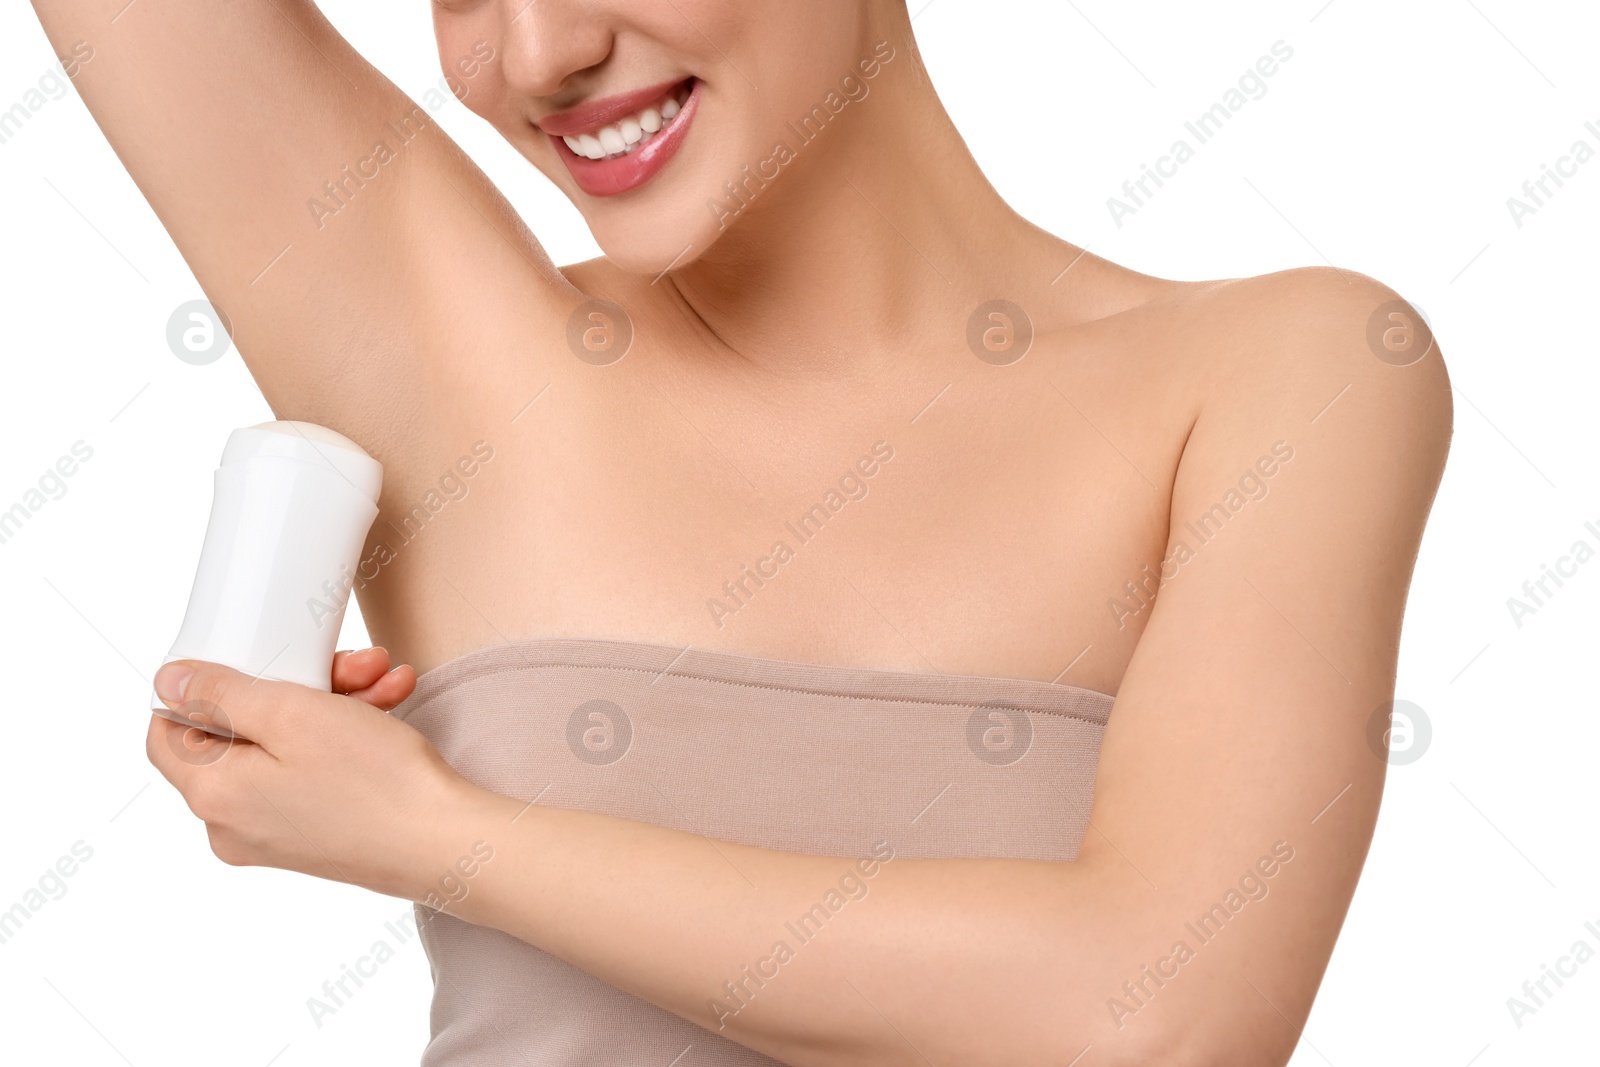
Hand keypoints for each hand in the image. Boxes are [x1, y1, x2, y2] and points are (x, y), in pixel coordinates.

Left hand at [146, 648, 481, 902]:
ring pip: (282, 748)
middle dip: (296, 685)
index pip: (166, 733)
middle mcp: (232, 825)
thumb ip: (221, 695)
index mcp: (214, 795)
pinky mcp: (312, 835)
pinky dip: (344, 738)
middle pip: (240, 733)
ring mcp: (273, 834)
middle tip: (346, 665)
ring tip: (382, 682)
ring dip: (331, 704)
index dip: (197, 688)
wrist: (444, 842)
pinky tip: (387, 708)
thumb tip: (169, 681)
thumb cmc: (375, 783)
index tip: (243, 660)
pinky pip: (309, 772)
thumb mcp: (292, 713)